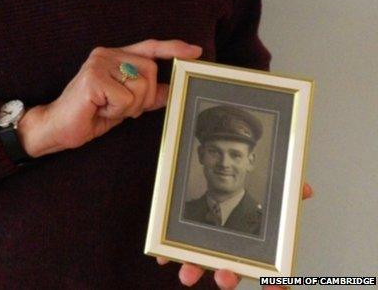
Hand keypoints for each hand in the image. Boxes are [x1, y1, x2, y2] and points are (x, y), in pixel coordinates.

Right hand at [17, 39, 201, 157]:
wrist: (56, 127)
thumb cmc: (89, 114)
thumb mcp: (124, 104)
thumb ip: (146, 94)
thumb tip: (170, 88)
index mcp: (114, 56)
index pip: (149, 47)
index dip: (172, 49)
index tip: (195, 52)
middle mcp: (106, 53)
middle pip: (150, 71)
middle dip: (143, 97)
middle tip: (119, 108)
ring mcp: (99, 63)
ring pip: (140, 85)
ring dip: (129, 107)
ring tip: (106, 108)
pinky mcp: (93, 77)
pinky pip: (125, 98)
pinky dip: (117, 111)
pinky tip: (98, 110)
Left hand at [156, 183, 314, 288]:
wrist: (225, 186)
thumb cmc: (251, 202)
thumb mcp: (273, 195)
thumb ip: (289, 191)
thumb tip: (304, 188)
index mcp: (255, 248)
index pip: (269, 273)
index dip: (274, 284)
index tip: (276, 288)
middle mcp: (232, 254)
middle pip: (231, 272)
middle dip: (227, 277)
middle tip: (225, 278)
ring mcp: (209, 249)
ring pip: (204, 265)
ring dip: (196, 270)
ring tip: (189, 274)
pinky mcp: (189, 240)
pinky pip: (178, 250)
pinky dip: (169, 254)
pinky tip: (163, 256)